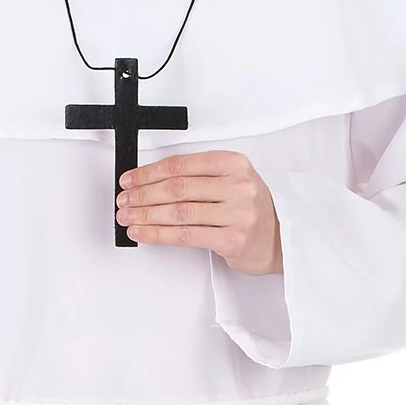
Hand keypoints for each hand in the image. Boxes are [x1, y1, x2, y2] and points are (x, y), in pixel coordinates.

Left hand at [117, 150, 281, 273]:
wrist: (280, 241)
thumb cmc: (250, 211)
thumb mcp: (232, 181)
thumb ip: (199, 177)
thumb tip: (150, 182)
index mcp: (234, 164)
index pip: (182, 164)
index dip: (149, 172)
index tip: (130, 180)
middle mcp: (238, 185)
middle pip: (177, 187)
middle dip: (143, 194)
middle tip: (125, 200)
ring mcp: (237, 213)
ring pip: (178, 212)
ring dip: (146, 215)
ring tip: (128, 217)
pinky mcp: (232, 239)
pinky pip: (185, 235)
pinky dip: (158, 234)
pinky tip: (143, 232)